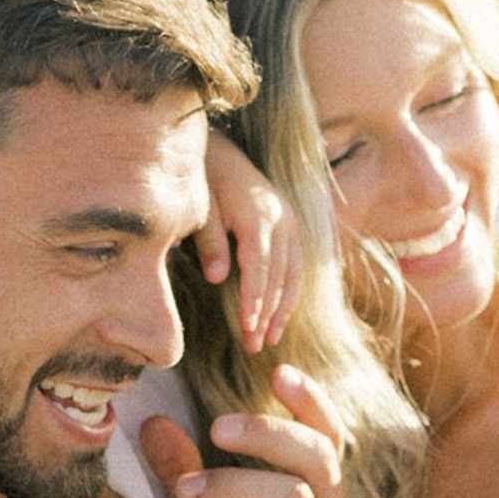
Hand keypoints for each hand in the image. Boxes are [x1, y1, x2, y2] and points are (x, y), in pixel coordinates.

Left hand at [196, 130, 302, 351]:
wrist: (223, 152)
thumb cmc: (206, 182)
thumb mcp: (201, 209)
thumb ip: (210, 242)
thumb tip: (218, 277)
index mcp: (257, 215)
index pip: (259, 266)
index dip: (254, 298)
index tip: (247, 327)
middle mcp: (281, 218)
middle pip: (279, 274)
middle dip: (268, 312)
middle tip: (255, 345)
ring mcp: (290, 222)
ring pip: (294, 272)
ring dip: (283, 308)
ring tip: (269, 338)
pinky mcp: (292, 226)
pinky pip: (297, 265)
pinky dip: (290, 292)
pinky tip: (279, 315)